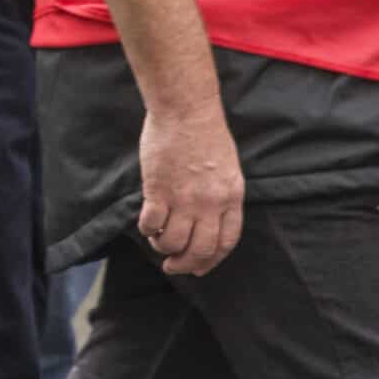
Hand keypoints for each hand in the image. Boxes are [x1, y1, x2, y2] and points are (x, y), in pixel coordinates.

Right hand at [138, 104, 244, 275]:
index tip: (198, 267)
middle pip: (200, 250)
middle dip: (185, 265)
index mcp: (231, 197)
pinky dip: (147, 230)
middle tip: (173, 267)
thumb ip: (221, 196)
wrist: (186, 110)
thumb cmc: (205, 133)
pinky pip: (152, 224)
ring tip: (158, 241)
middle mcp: (210, 203)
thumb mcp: (228, 168)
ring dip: (163, 248)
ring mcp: (184, 198)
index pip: (226, 242)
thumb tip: (208, 220)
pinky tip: (146, 225)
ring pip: (174, 242)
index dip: (211, 260)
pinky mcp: (159, 190)